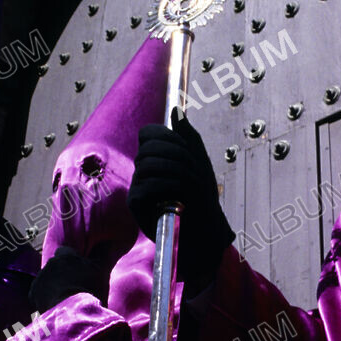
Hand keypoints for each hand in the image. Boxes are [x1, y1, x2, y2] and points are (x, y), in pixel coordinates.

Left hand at [29, 245, 108, 312]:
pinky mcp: (33, 294)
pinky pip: (36, 293)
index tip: (78, 267)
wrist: (73, 311)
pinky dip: (42, 297)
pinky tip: (52, 304)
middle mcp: (50, 264)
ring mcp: (40, 279)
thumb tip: (109, 241)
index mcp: (65, 256)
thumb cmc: (88, 288)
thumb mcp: (100, 270)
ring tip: (63, 296)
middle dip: (61, 271)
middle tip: (72, 283)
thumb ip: (102, 254)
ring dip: (52, 284)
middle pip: (55, 264)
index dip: (71, 258)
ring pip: (45, 278)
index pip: (65, 250)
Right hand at [127, 108, 233, 295]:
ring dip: (175, 172)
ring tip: (187, 189)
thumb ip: (189, 137)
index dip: (167, 137)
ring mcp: (137, 186)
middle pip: (149, 147)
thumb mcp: (200, 162)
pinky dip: (166, 188)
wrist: (204, 230)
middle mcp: (143, 169)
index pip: (149, 133)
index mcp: (156, 157)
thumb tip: (176, 110)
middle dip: (176, 155)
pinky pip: (145, 185)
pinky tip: (176, 200)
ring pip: (147, 164)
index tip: (186, 150)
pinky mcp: (135, 203)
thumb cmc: (202, 198)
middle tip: (193, 175)